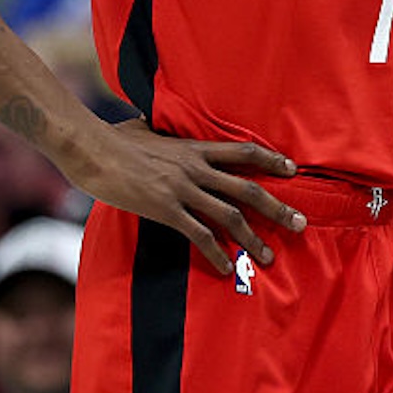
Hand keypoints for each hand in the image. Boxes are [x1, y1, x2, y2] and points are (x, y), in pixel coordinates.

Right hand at [71, 118, 305, 274]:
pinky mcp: (165, 209)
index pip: (243, 152)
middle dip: (277, 208)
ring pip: (229, 215)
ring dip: (252, 239)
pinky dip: (215, 252)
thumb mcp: (146, 129)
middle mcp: (196, 168)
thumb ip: (161, 133)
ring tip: (268, 257)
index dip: (270, 160)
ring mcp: (182, 189)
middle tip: (301, 223)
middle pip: (247, 189)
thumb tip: (154, 125)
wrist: (91, 149)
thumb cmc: (113, 138)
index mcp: (194, 148)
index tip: (292, 169)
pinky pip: (198, 234)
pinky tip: (226, 267)